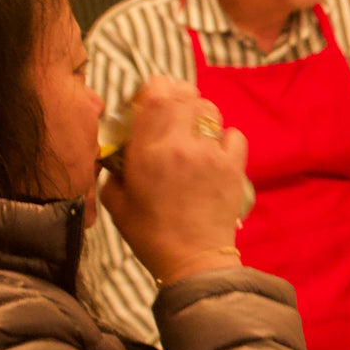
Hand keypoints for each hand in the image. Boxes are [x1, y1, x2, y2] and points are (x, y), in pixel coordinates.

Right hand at [98, 77, 245, 285]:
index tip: (147, 102)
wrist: (194, 260)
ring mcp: (213, 154)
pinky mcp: (235, 167)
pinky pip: (234, 135)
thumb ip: (114, 169)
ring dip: (200, 117)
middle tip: (170, 115)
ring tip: (192, 135)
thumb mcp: (116, 201)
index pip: (157, 93)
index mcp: (150, 150)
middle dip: (177, 97)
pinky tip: (214, 154)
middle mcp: (183, 145)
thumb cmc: (150, 234)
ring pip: (211, 111)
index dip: (153, 89)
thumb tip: (119, 149)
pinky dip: (225, 139)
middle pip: (186, 94)